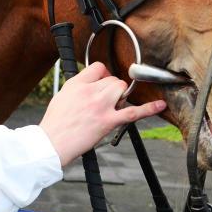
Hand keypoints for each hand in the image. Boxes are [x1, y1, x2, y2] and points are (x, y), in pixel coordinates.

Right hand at [39, 62, 165, 166]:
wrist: (52, 143)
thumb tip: (91, 86)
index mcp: (77, 84)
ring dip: (121, 97)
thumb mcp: (62, 96)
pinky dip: (149, 109)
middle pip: (113, 79)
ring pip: (121, 89)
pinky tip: (159, 106)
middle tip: (107, 102)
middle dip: (113, 89)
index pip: (98, 68)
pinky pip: (133, 112)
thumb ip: (78, 88)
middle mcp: (89, 91)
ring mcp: (100, 105)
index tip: (103, 82)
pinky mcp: (108, 121)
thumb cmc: (55, 124)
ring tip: (113, 107)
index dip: (104, 75)